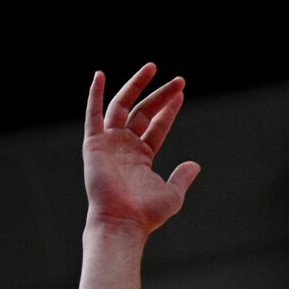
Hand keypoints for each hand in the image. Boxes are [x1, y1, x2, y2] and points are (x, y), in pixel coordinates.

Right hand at [83, 63, 199, 234]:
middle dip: (161, 95)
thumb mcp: (172, 193)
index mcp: (142, 156)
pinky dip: (95, 94)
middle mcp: (125, 146)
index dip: (169, 109)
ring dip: (136, 86)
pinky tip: (101, 76)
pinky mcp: (94, 144)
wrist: (123, 221)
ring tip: (152, 67)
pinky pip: (93, 114)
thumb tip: (196, 164)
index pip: (157, 125)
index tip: (181, 93)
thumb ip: (182, 176)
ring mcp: (109, 143)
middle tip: (179, 80)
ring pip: (123, 106)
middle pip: (144, 112)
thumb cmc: (146, 213)